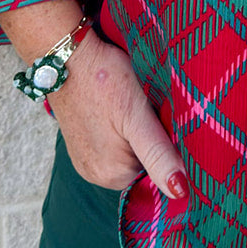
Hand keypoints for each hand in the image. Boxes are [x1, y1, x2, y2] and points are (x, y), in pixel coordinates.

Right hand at [0, 1, 186, 198]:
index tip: (161, 121)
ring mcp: (84, 159)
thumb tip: (180, 193)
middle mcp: (95, 175)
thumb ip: (158, 154)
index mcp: (112, 175)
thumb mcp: (137, 115)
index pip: (158, 172)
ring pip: (127, 152)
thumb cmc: (104, 79)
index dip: (167, 147)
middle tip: (146, 109)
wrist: (66, 54)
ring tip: (129, 106)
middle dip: (151, 140)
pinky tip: (116, 107)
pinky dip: (119, 128)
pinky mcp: (79, 143)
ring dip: (135, 133)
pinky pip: (111, 143)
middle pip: (142, 163)